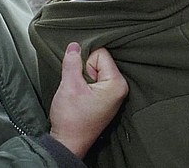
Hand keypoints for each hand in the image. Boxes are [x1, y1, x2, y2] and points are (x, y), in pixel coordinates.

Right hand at [49, 42, 127, 158]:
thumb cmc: (72, 120)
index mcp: (117, 84)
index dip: (85, 63)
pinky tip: (82, 99)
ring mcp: (114, 95)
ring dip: (84, 79)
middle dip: (85, 71)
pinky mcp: (106, 99)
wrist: (68, 142)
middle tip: (80, 89)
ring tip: (80, 96)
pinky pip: (96, 81)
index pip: (101, 54)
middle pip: (99, 61)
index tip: (81, 80)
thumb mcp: (69, 86)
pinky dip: (86, 86)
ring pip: (95, 71)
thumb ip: (72, 62)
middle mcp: (120, 88)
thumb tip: (74, 46)